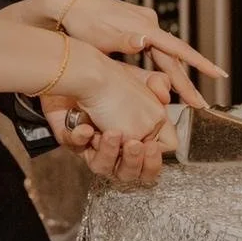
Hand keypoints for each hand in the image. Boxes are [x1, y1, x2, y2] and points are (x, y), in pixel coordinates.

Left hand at [44, 64, 174, 183]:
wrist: (80, 68)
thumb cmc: (112, 76)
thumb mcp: (148, 81)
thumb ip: (164, 93)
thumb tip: (169, 107)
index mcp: (140, 133)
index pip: (152, 161)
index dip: (153, 158)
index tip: (151, 145)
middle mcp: (118, 142)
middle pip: (130, 172)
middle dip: (133, 161)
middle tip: (133, 145)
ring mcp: (94, 143)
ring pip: (104, 167)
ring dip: (107, 151)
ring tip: (110, 134)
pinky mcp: (72, 139)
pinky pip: (78, 148)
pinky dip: (81, 137)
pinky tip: (85, 127)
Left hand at [52, 0, 224, 105]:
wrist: (67, 6)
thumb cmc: (80, 25)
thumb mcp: (100, 37)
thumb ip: (124, 41)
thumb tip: (144, 41)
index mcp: (144, 28)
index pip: (177, 50)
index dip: (199, 64)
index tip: (218, 75)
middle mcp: (148, 24)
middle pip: (172, 58)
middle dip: (186, 83)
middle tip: (200, 105)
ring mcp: (143, 23)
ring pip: (165, 54)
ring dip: (175, 76)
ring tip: (188, 98)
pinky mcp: (136, 25)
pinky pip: (156, 49)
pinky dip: (162, 66)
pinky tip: (165, 79)